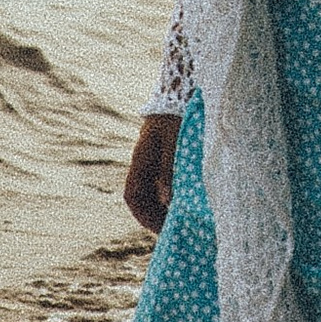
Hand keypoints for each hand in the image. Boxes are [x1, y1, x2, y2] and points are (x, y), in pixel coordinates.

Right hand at [124, 115, 180, 233]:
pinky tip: (187, 199)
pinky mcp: (166, 156)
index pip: (133, 196)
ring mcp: (154, 159)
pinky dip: (172, 195)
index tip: (161, 229)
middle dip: (155, 216)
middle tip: (176, 230)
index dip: (143, 216)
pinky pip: (163, 182)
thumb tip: (167, 201)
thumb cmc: (177, 116)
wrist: (180, 91)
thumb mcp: (175, 143)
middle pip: (142, 198)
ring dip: (164, 207)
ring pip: (153, 192)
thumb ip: (170, 171)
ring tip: (183, 219)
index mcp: (141, 160)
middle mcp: (144, 162)